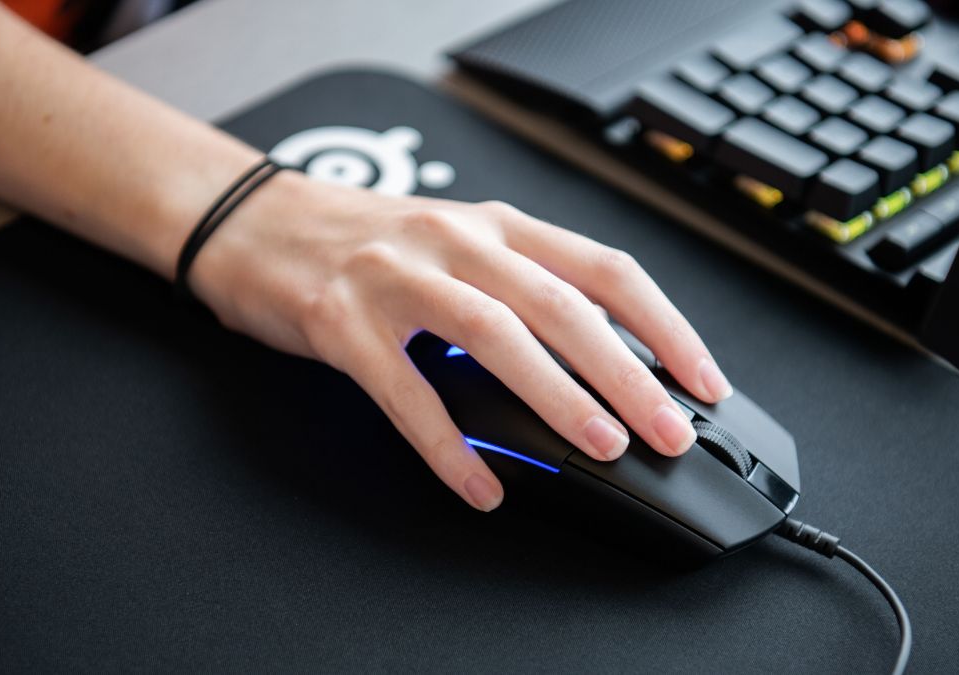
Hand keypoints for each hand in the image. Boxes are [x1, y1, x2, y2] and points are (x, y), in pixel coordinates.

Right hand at [189, 170, 733, 510]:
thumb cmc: (367, 242)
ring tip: (598, 447)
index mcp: (498, 227)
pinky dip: (448, 445)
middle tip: (667, 431)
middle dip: (627, 373)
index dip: (665, 326)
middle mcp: (456, 240)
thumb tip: (602, 364)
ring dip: (555, 395)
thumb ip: (523, 291)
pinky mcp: (341, 320)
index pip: (605, 270)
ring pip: (494, 334)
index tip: (704, 381)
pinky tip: (480, 485)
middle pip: (562, 305)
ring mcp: (397, 277)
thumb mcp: (457, 246)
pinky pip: (404, 390)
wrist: (255, 220)